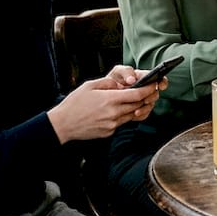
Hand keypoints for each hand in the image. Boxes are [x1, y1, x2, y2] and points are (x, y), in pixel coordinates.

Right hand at [47, 64, 163, 142]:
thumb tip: (122, 84)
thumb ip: (108, 83)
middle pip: (138, 105)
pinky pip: (121, 122)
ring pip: (131, 115)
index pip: (137, 94)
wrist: (63, 124)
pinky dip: (123, 116)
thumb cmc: (74, 103)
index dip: (148, 89)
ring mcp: (112, 124)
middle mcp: (113, 113)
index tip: (153, 85)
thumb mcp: (90, 86)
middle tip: (148, 92)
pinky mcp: (109, 132)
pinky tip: (116, 111)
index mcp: (110, 99)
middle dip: (145, 98)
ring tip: (133, 100)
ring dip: (135, 107)